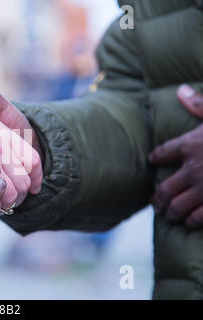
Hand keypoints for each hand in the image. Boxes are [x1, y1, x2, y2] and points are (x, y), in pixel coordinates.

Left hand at [149, 85, 202, 228]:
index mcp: (191, 145)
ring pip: (177, 206)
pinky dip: (191, 222)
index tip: (152, 160)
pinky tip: (190, 222)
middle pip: (164, 189)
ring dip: (171, 211)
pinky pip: (198, 218)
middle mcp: (193, 169)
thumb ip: (200, 105)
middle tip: (155, 203)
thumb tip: (181, 91)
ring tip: (168, 214)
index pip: (164, 153)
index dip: (156, 157)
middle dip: (157, 198)